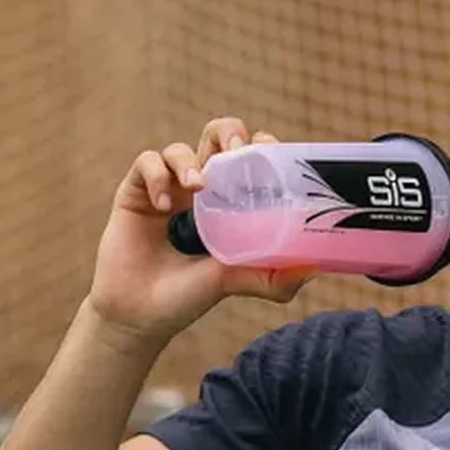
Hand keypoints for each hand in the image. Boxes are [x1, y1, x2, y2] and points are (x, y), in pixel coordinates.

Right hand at [87, 117, 316, 342]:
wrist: (141, 316)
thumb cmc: (188, 296)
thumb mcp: (235, 283)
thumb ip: (272, 278)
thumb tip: (314, 269)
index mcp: (228, 203)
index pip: (249, 158)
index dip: (261, 147)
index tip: (271, 152)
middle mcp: (199, 190)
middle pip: (217, 136)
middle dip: (230, 134)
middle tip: (237, 152)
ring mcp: (167, 189)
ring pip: (179, 148)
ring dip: (189, 161)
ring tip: (198, 187)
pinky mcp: (135, 193)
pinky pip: (146, 163)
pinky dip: (157, 176)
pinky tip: (164, 207)